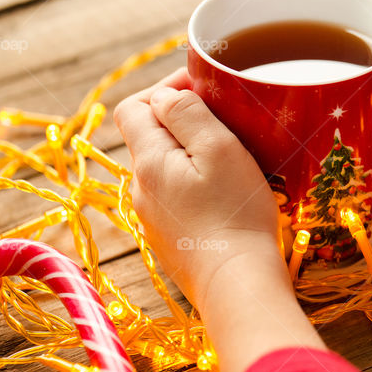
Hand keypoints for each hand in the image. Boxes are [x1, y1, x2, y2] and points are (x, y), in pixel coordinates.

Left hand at [113, 68, 281, 310]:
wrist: (238, 285)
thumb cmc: (235, 214)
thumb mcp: (218, 148)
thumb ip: (186, 112)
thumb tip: (165, 95)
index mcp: (149, 161)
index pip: (133, 106)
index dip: (165, 87)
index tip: (205, 87)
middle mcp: (142, 191)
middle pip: (150, 138)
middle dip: (183, 122)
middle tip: (226, 121)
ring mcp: (154, 220)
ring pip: (165, 171)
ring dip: (192, 157)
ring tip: (232, 159)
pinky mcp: (173, 242)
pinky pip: (178, 201)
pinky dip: (198, 188)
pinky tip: (227, 197)